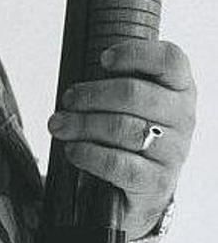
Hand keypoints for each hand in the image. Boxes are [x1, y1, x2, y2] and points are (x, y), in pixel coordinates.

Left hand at [47, 39, 195, 237]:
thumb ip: (115, 83)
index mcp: (180, 88)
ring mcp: (173, 151)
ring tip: (59, 125)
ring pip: (122, 127)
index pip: (170, 60)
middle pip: (133, 93)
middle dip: (91, 95)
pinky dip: (88, 154)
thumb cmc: (130, 132)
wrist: (143, 189)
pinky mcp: (157, 181)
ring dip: (82, 124)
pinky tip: (73, 149)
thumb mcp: (132, 103)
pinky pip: (117, 163)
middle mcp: (183, 117)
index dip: (135, 53)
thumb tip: (76, 83)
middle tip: (67, 100)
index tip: (103, 59)